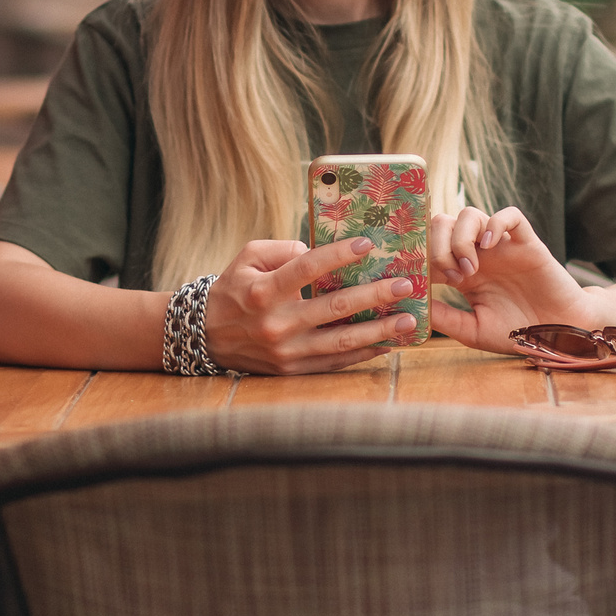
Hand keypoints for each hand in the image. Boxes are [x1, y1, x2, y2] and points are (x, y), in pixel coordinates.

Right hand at [202, 237, 423, 374]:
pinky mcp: (292, 370)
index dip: (338, 255)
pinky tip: (388, 344)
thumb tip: (320, 250)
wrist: (206, 336)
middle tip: (404, 285)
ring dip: (379, 331)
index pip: (307, 268)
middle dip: (374, 296)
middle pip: (334, 308)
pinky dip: (363, 354)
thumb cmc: (233, 289)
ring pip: (341, 342)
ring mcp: (286, 351)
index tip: (368, 244)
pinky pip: (335, 363)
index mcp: (263, 291)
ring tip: (409, 320)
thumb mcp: (247, 258)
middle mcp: (276, 323)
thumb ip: (283, 248)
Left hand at [428, 206, 599, 355]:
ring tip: (469, 269)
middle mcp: (478, 254)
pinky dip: (495, 223)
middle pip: (443, 223)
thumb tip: (412, 303)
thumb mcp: (473, 331)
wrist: (558, 336)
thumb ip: (445, 317)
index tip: (415, 274)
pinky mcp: (527, 243)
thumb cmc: (518, 333)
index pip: (428, 248)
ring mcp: (501, 247)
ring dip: (461, 238)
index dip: (417, 255)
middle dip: (437, 245)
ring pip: (471, 214)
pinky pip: (511, 215)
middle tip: (450, 275)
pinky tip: (489, 246)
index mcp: (460, 273)